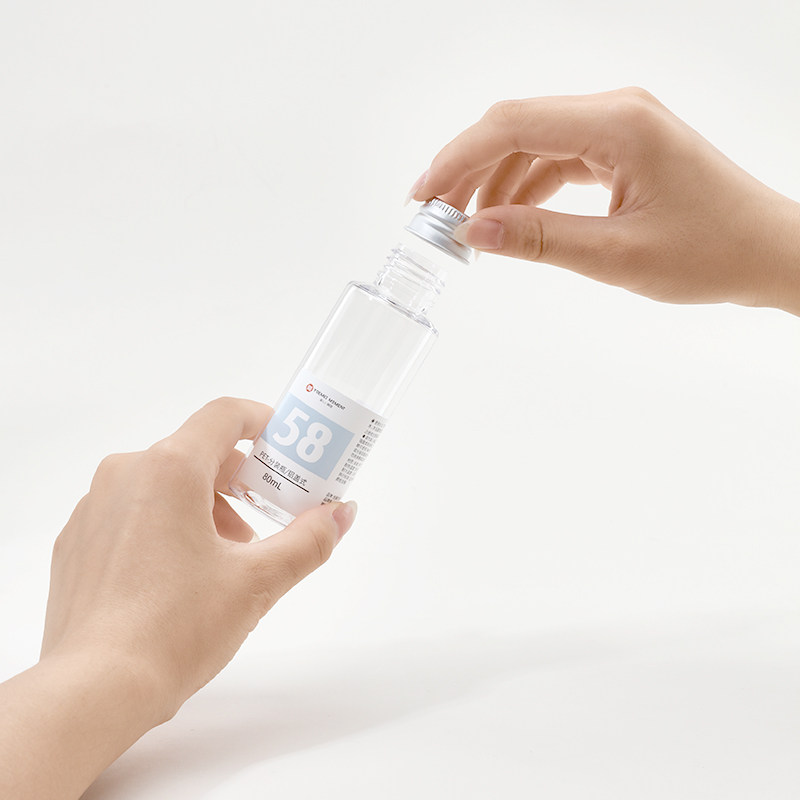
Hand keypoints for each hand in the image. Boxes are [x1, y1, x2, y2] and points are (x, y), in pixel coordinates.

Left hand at [1, 397, 355, 798]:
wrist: (94, 690)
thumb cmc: (178, 627)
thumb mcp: (259, 582)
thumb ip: (310, 540)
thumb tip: (343, 513)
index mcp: (170, 468)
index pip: (225, 415)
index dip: (262, 423)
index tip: (285, 450)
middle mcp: (125, 474)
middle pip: (196, 453)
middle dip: (239, 483)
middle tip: (264, 523)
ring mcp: (93, 508)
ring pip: (162, 486)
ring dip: (203, 509)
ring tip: (223, 564)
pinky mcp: (76, 543)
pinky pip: (130, 513)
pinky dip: (164, 528)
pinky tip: (177, 581)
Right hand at [410, 87, 799, 314]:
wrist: (768, 252)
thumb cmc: (712, 252)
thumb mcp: (616, 255)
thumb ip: (540, 240)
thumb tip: (472, 233)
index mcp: (617, 124)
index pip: (512, 125)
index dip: (457, 160)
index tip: (422, 199)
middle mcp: (616, 111)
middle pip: (516, 125)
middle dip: (467, 169)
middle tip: (433, 216)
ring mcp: (620, 126)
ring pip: (532, 141)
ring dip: (494, 180)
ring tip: (465, 226)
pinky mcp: (622, 147)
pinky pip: (557, 156)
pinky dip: (526, 185)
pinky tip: (509, 218)